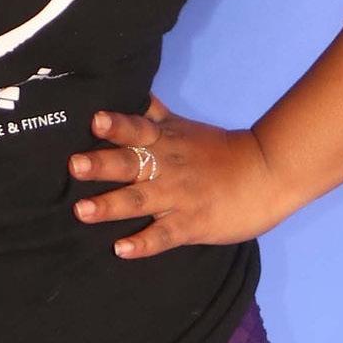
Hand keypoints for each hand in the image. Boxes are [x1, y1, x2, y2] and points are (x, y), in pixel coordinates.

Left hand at [66, 96, 288, 258]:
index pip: (138, 129)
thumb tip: (132, 93)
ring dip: (110, 206)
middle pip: (131, 164)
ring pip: (139, 201)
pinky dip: (144, 243)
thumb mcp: (186, 128)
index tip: (96, 121)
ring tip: (81, 211)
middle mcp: (167, 168)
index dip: (117, 125)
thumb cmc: (222, 151)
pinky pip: (164, 236)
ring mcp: (179, 198)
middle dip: (102, 165)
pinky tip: (121, 249)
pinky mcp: (192, 225)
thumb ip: (155, 115)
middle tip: (75, 165)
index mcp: (166, 143)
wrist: (267, 173)